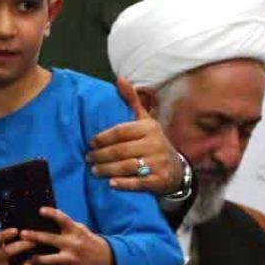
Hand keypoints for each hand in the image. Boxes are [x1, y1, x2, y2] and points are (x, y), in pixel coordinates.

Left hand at [23, 208, 114, 264]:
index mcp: (75, 231)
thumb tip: (42, 217)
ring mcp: (71, 259)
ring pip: (49, 260)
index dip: (52, 214)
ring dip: (36, 259)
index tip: (40, 210)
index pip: (63, 219)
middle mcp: (73, 244)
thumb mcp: (78, 229)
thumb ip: (65, 225)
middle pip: (51, 239)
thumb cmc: (85, 239)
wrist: (104, 258)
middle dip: (35, 236)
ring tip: (27, 259)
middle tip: (22, 234)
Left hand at [86, 78, 184, 194]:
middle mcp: (155, 144)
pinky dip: (124, 184)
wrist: (177, 169)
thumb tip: (120, 79)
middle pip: (121, 150)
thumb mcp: (145, 121)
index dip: (103, 137)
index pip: (121, 132)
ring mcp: (158, 163)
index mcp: (148, 128)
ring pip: (127, 166)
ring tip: (94, 171)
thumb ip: (132, 101)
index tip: (90, 143)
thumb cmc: (153, 142)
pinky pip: (138, 183)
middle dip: (101, 155)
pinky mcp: (159, 180)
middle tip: (88, 158)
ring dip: (107, 170)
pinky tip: (111, 184)